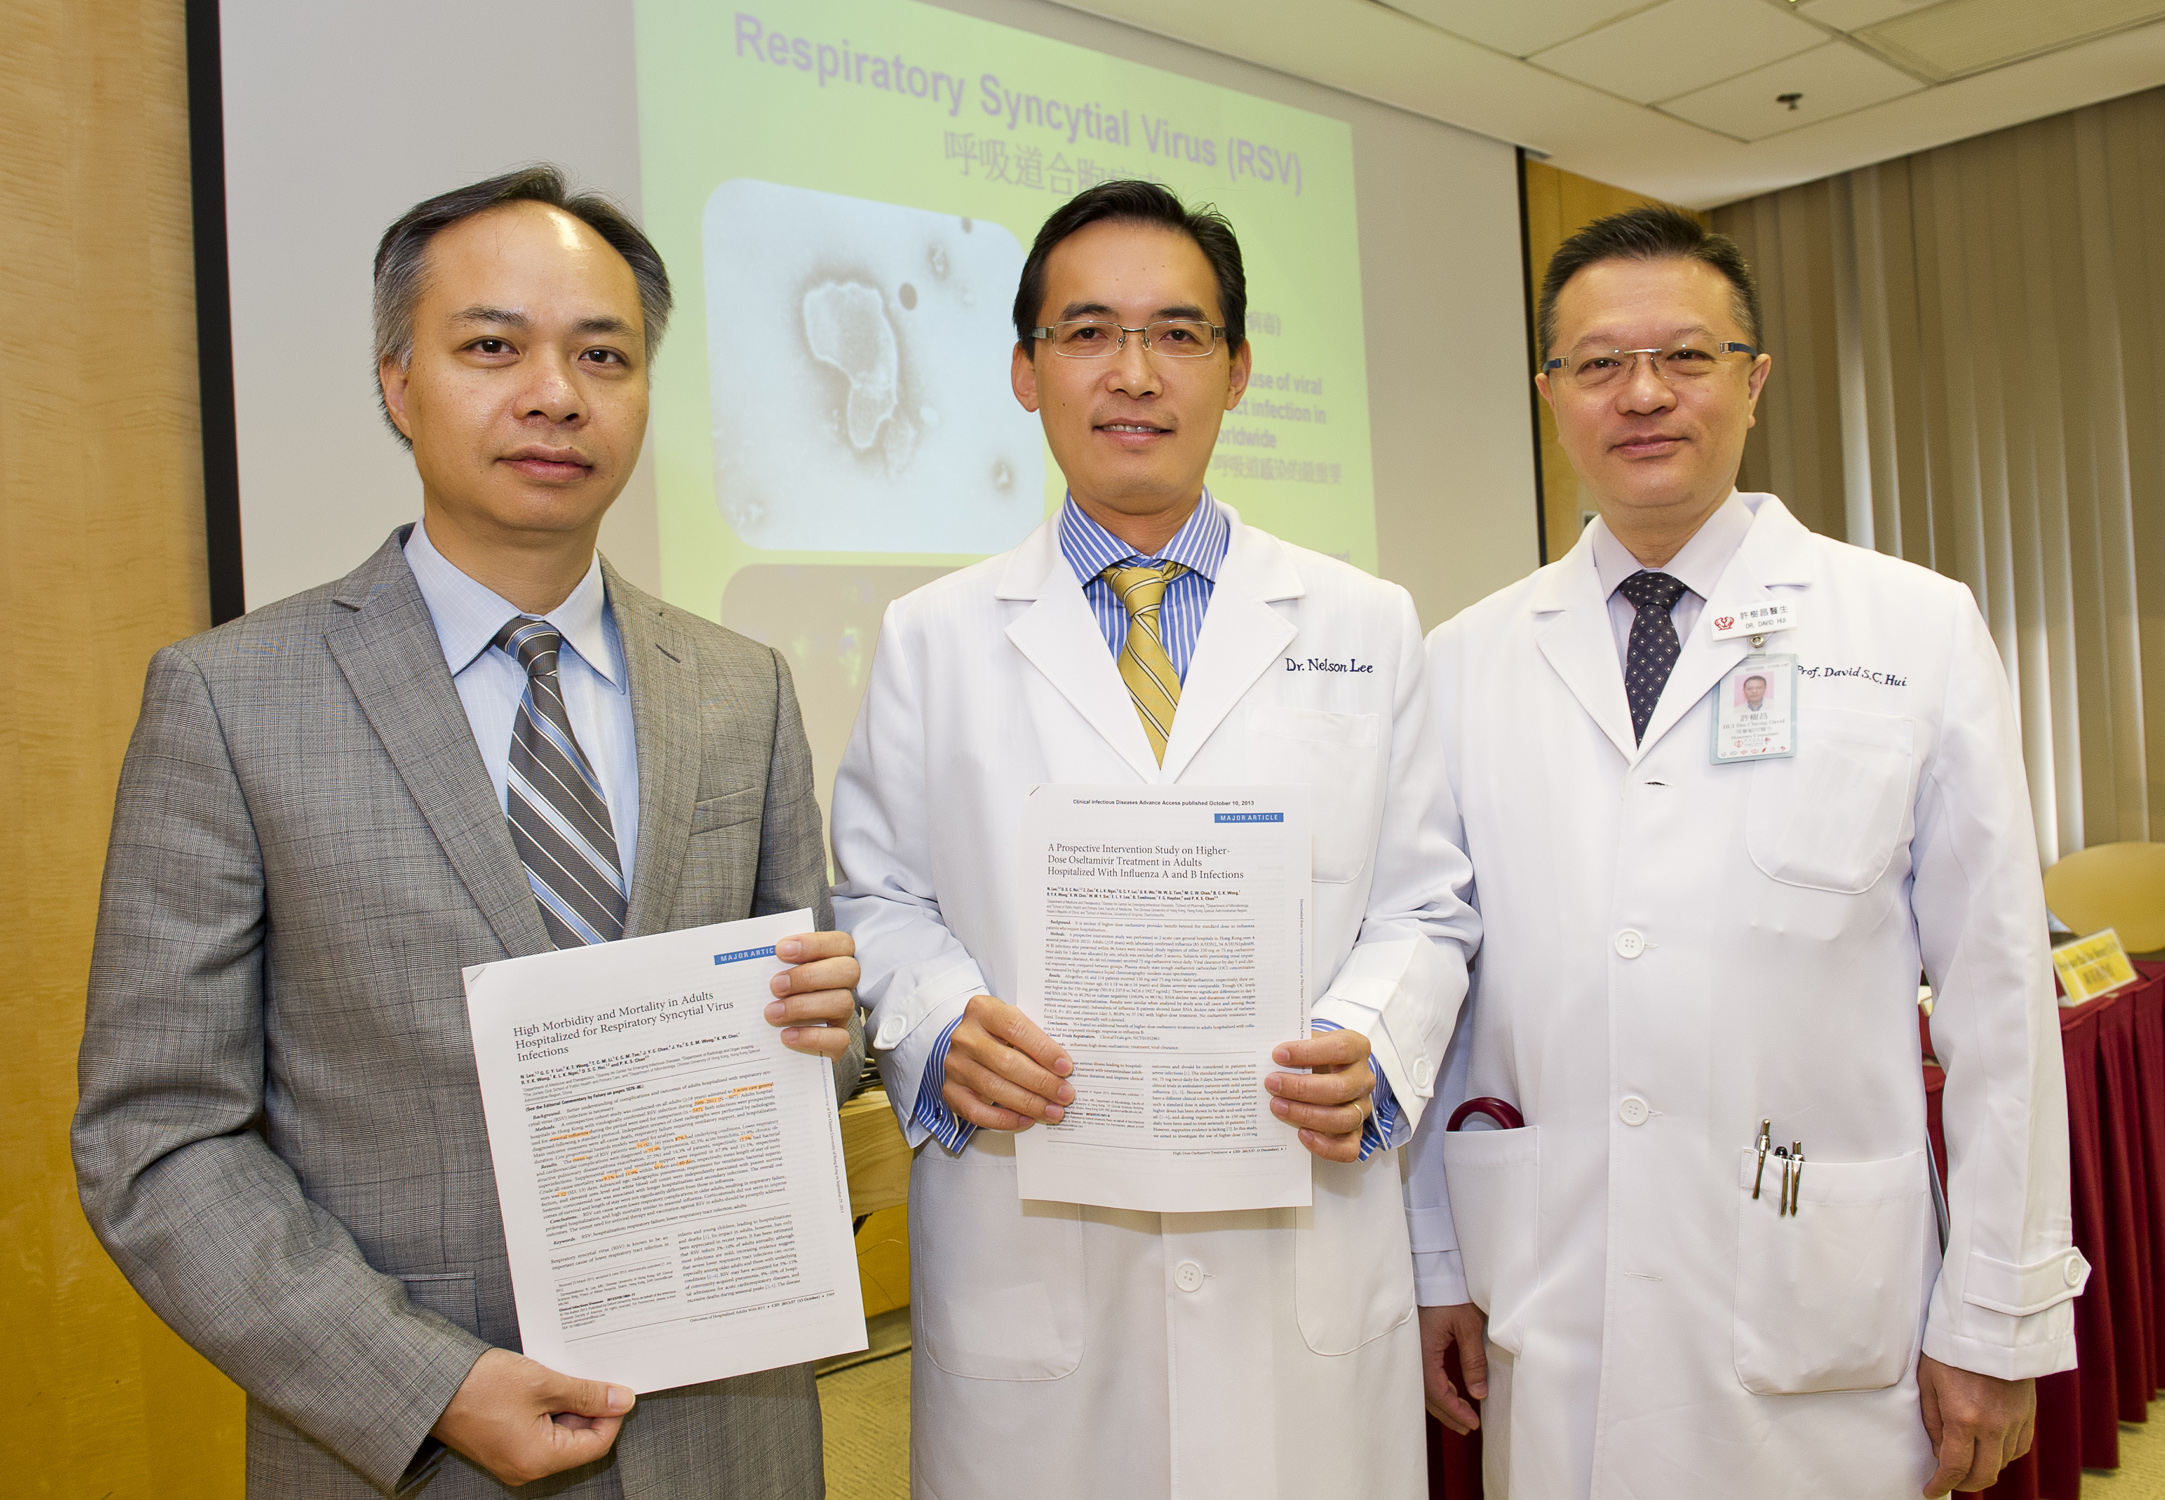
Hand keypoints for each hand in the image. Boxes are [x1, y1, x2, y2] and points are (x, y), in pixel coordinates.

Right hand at [430, 1348, 633, 1486]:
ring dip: (568, 1404)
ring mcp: (512, 1458)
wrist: (430, 1384)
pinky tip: (547, 1382)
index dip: (611, 1415)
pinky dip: (548, 1407)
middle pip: (577, 1441)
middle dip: (589, 1407)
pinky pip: (538, 1430)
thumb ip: (586, 1394)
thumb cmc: (481, 1385)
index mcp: (538, 1459)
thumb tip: (622, 1400)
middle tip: (591, 1374)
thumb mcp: (543, 1383)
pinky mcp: (501, 1445)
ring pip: (558, 1434)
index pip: (596, 1444)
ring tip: (565, 1374)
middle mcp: (525, 1467)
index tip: (617, 1387)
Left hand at [767, 931, 858, 1058]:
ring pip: (843, 1003)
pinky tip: (786, 1035)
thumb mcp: (773, 972)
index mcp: (833, 960)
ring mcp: (843, 1014)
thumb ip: (770, 960)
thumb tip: (745, 951)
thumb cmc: (775, 993)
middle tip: (775, 985)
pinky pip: (838, 1039)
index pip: (841, 943)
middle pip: (848, 971)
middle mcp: (843, 985)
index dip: (814, 944)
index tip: (780, 949)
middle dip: (809, 976)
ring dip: (803, 1006)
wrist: (779, 1037)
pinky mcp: (837, 1042)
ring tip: (772, 1013)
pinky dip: (812, 1037)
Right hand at [942, 995, 1073, 1129]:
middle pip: (1006, 1062)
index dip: (1043, 1049)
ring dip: (1028, 1103)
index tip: (1066, 1067)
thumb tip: (1065, 1068)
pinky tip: (1026, 1120)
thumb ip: (1034, 1037)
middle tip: (1065, 1095)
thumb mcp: (1014, 1021)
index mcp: (982, 1010)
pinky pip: (977, 1112)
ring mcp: (955, 1065)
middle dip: (1041, 1082)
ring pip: (993, 1088)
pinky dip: (1004, 1119)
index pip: (1015, 1028)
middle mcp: (964, 1037)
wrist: (966, 1042)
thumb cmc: (998, 1032)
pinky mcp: (951, 1090)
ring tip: (1053, 1111)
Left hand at [1267, 1030, 1375, 1161]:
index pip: (1340, 1049)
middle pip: (1340, 1088)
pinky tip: (1301, 1135)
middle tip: (1272, 1083)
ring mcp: (1361, 1108)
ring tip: (1277, 1107)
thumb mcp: (1308, 1040)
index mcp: (1356, 1049)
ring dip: (1306, 1115)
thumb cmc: (1316, 1055)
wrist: (1326, 1072)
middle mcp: (1363, 1079)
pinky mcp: (1355, 1134)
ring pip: (1343, 1119)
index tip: (1278, 1055)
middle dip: (1301, 1088)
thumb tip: (1263, 1052)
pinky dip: (1325, 1146)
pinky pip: (1348, 1149)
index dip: (1308, 1052)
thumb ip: (1295, 1044)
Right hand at [1419, 1303, 1489, 1433]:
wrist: (1432, 1270)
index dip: (1455, 1411)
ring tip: (1461, 1415)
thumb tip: (1478, 1393)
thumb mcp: (1468, 1326)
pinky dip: (1438, 1389)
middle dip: (1449, 1414)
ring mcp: (1412, 1350)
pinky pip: (1424, 1375)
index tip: (1472, 1423)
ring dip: (1443, 1403)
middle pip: (1428, 1395)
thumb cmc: (1449, 1293)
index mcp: (1424, 1353)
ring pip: (1425, 1387)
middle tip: (1468, 1427)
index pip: (1439, 1393)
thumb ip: (1473, 1361)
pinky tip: (1451, 1390)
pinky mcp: (1416, 1345)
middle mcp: (1414, 1355)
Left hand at [1918, 1354, 2033, 1495]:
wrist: (1990, 1325)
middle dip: (1964, 1484)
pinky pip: (2020, 1448)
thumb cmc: (1950, 1348)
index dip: (1941, 1485)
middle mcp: (1993, 1425)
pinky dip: (2004, 1455)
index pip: (1954, 1467)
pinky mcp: (2028, 1413)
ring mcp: (2014, 1421)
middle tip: (1949, 1481)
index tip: (1930, 1490)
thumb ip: (1933, 1421)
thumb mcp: (1927, 1381)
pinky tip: (1990, 1449)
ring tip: (1967, 1462)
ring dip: (1984, 1468)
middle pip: (1984, 1475)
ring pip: (2002, 1463)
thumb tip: (1940, 1451)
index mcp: (1963, 1418)